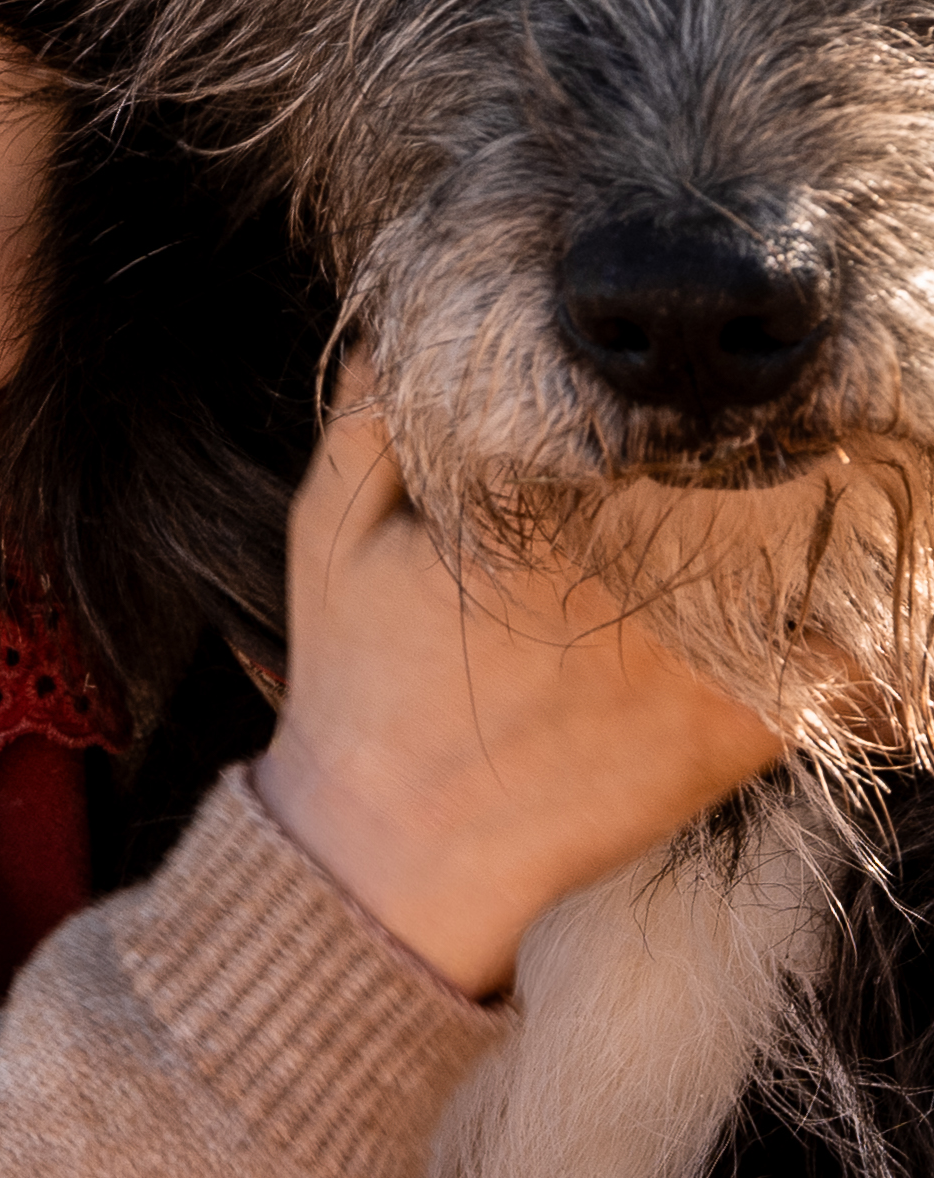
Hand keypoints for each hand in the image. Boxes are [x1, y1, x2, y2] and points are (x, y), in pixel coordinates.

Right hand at [254, 366, 783, 998]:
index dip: (693, 386)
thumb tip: (401, 321)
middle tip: (787, 404)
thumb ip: (368, 413)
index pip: (660, 417)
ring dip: (822, 519)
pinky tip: (842, 589)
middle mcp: (633, 591)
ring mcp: (690, 672)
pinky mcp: (724, 745)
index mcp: (546, 522)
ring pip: (804, 560)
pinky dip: (849, 627)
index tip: (701, 365)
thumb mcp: (328, 525)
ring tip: (835, 475)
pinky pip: (832, 673)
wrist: (386, 856)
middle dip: (766, 438)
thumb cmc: (355, 680)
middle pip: (748, 476)